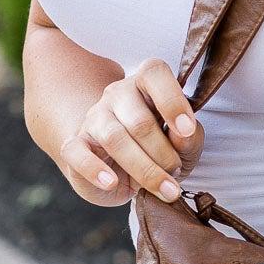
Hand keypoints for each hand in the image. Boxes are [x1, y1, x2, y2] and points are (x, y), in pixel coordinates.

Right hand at [63, 59, 204, 205]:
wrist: (120, 171)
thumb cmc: (158, 150)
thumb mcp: (184, 145)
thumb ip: (190, 138)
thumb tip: (184, 134)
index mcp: (146, 85)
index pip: (154, 74)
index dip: (172, 101)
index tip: (187, 129)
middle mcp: (117, 95)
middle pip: (140, 121)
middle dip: (164, 154)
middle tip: (176, 172)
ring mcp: (93, 119)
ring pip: (115, 139)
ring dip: (144, 169)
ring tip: (164, 189)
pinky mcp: (74, 145)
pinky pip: (78, 154)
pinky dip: (94, 170)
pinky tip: (111, 182)